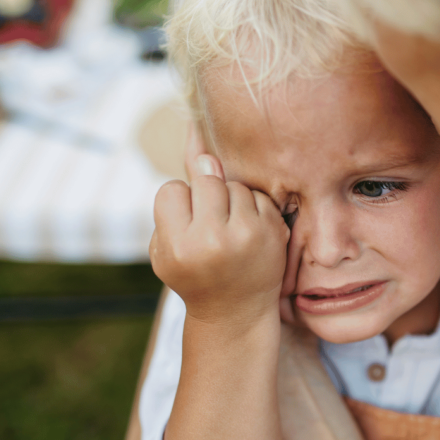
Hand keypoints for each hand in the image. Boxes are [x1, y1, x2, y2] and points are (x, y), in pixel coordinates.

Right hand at [150, 155, 289, 325]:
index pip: (172, 189)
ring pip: (233, 184)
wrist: (235, 312)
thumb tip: (193, 127)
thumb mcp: (166, 244)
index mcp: (180, 246)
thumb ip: (173, 196)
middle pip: (205, 179)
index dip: (178, 204)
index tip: (185, 226)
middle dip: (204, 195)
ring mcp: (248, 236)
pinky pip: (257, 195)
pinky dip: (251, 208)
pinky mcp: (273, 232)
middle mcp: (214, 240)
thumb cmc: (193, 274)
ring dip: (229, 199)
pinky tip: (248, 233)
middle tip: (209, 223)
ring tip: (228, 230)